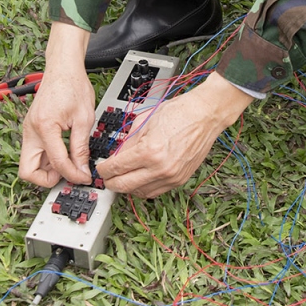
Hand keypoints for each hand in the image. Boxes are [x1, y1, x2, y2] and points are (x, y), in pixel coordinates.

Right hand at [18, 23, 95, 187]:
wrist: (63, 68)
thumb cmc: (72, 86)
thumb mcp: (84, 119)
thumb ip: (81, 148)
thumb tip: (82, 170)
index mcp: (44, 127)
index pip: (57, 163)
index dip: (73, 174)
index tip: (84, 177)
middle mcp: (31, 131)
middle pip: (27, 171)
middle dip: (47, 179)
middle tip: (66, 174)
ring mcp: (29, 130)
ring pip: (29, 164)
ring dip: (47, 169)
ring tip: (69, 162)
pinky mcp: (32, 129)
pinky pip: (35, 153)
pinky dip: (47, 159)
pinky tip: (64, 152)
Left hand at [95, 72, 254, 197]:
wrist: (205, 114)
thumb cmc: (180, 112)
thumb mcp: (145, 120)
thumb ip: (129, 140)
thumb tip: (117, 154)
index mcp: (149, 150)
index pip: (116, 168)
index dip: (104, 170)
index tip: (100, 168)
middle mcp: (160, 167)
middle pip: (124, 185)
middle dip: (111, 182)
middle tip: (106, 177)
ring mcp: (171, 176)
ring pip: (139, 193)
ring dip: (127, 187)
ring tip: (123, 178)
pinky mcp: (180, 180)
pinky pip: (156, 192)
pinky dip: (144, 188)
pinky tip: (139, 180)